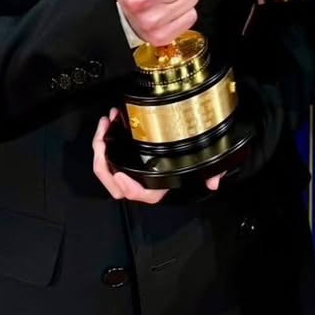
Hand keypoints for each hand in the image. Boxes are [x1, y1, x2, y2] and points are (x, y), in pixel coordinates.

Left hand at [91, 110, 223, 203]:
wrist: (183, 158)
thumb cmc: (192, 162)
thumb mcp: (204, 165)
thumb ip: (212, 172)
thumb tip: (214, 181)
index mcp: (156, 186)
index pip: (140, 194)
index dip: (128, 187)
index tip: (119, 172)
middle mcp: (140, 181)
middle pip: (113, 181)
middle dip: (102, 159)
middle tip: (104, 135)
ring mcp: (129, 170)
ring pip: (106, 167)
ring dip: (101, 144)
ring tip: (106, 121)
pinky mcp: (123, 156)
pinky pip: (107, 154)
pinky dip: (104, 138)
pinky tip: (110, 121)